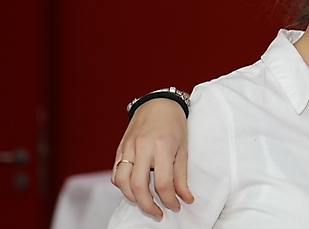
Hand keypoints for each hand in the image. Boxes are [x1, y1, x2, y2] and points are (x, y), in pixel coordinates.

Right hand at [112, 98, 193, 218]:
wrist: (159, 103)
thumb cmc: (174, 124)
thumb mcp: (184, 148)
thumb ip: (181, 175)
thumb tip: (186, 198)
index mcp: (162, 146)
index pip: (163, 183)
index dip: (169, 200)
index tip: (176, 206)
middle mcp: (142, 146)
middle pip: (138, 186)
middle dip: (147, 205)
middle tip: (158, 213)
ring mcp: (128, 147)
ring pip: (122, 182)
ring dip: (132, 198)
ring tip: (146, 202)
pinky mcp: (119, 148)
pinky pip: (116, 173)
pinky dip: (123, 186)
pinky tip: (134, 189)